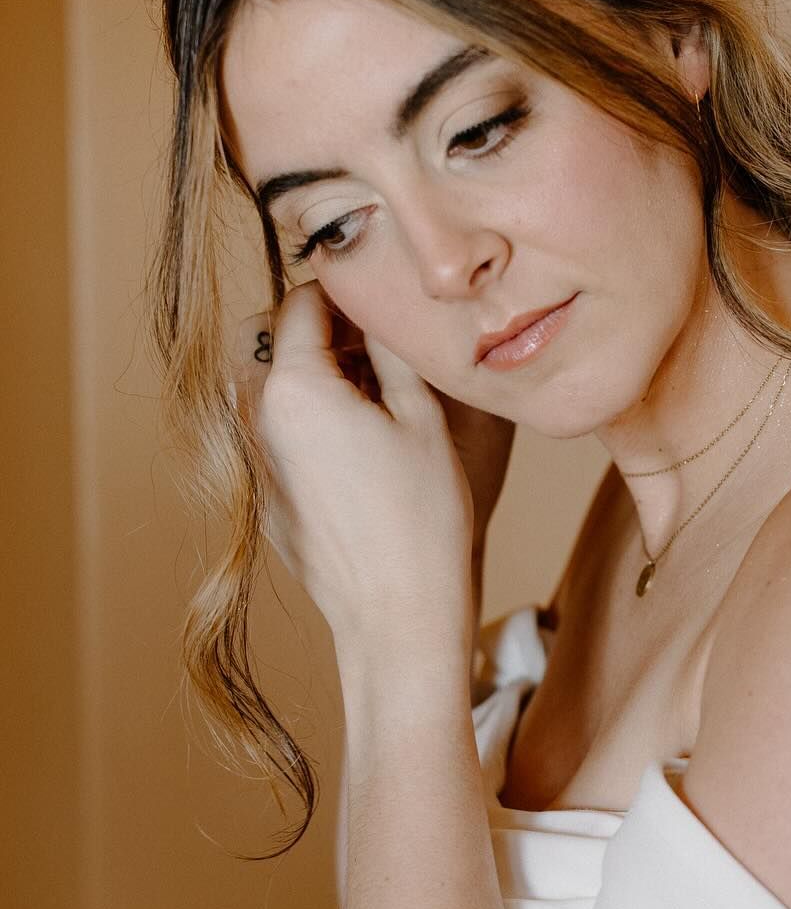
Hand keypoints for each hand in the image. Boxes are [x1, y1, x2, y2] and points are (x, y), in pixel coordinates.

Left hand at [229, 283, 506, 663]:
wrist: (398, 616)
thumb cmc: (421, 521)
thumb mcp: (421, 416)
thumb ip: (391, 348)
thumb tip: (379, 305)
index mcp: (292, 389)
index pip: (300, 302)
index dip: (344, 292)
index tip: (382, 302)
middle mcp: (255, 420)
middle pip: (263, 337)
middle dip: (313, 327)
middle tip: (372, 345)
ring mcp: (251, 462)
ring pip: (259, 383)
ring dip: (304, 370)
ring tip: (370, 393)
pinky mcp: (261, 497)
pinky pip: (267, 431)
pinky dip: (301, 415)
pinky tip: (357, 442)